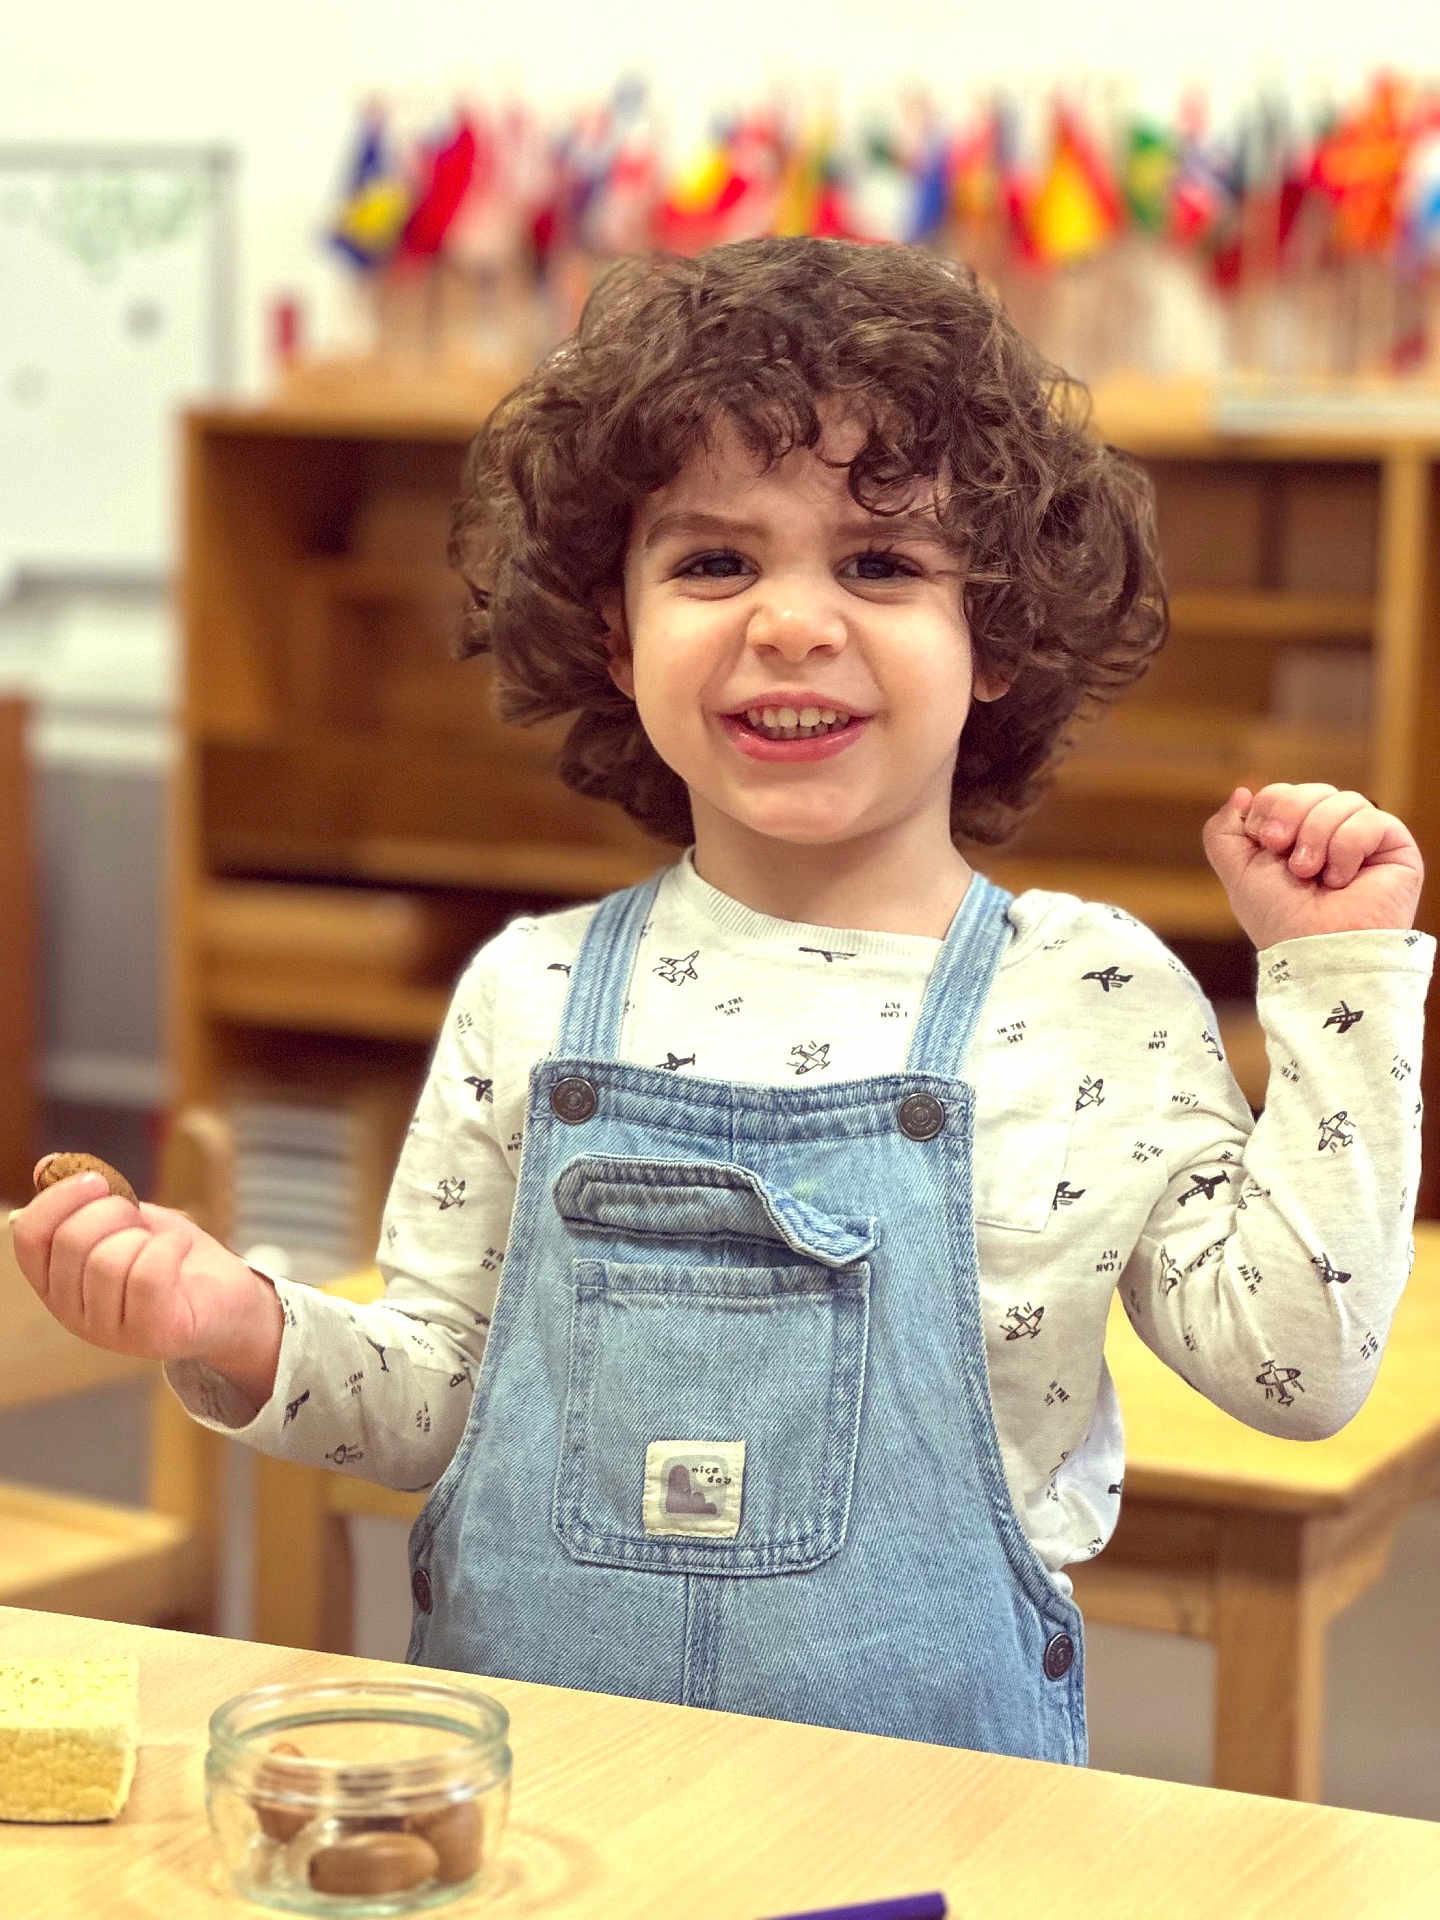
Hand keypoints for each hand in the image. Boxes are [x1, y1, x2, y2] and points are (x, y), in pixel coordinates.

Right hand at [9, 1171, 283, 1398]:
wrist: (231, 1298)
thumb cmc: (174, 1256)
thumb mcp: (128, 1219)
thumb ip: (87, 1199)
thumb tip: (47, 1165)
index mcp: (56, 1283)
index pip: (28, 1236)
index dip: (57, 1198)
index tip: (96, 1179)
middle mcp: (72, 1314)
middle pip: (70, 1241)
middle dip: (112, 1210)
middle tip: (140, 1218)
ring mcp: (110, 1331)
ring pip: (107, 1260)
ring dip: (142, 1235)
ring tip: (162, 1242)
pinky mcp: (152, 1334)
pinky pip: (148, 1274)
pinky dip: (169, 1247)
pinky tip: (180, 1249)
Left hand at [1202, 783, 1424, 949]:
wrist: (1315, 949)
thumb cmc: (1279, 918)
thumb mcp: (1237, 872)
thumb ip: (1224, 831)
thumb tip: (1242, 792)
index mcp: (1296, 839)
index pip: (1284, 792)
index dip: (1270, 806)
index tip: (1264, 840)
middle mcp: (1331, 836)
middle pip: (1311, 789)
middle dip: (1291, 815)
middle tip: (1282, 852)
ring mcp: (1365, 841)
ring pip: (1343, 799)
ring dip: (1317, 836)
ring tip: (1311, 874)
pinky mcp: (1395, 848)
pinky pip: (1370, 819)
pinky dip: (1347, 848)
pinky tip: (1341, 880)